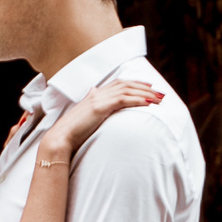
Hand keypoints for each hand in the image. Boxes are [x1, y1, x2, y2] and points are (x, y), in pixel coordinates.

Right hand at [41, 77, 164, 157]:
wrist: (60, 138)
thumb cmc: (72, 132)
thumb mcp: (84, 117)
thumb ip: (91, 105)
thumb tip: (92, 94)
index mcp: (94, 95)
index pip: (118, 83)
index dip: (135, 83)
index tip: (149, 87)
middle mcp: (97, 93)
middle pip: (126, 84)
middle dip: (145, 87)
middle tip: (161, 93)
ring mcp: (98, 99)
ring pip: (127, 90)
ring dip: (146, 94)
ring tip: (160, 99)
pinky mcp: (100, 107)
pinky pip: (123, 100)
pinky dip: (138, 100)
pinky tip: (148, 103)